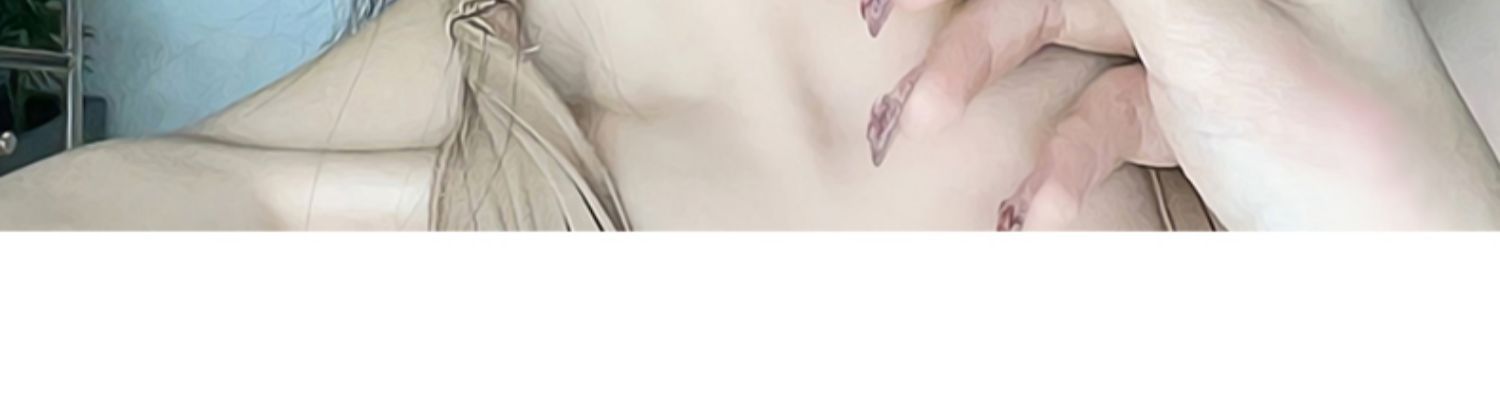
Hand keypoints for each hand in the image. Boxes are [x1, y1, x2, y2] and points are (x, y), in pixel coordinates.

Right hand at [864, 0, 1499, 229]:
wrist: (1396, 293)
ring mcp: (1197, 62)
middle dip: (975, 39)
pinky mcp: (1180, 130)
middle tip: (909, 83)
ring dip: (997, 105)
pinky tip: (1043, 206)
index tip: (908, 2)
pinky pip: (1089, 130)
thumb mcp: (1219, 37)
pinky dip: (1055, 169)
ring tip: (939, 137)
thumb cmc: (1352, 162)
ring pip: (1062, 60)